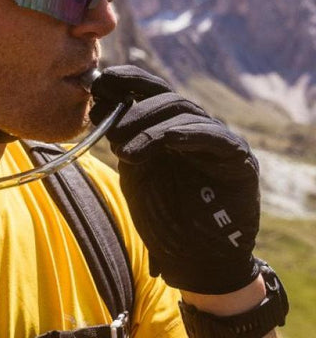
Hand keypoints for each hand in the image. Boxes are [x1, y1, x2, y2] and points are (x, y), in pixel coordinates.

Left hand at [90, 65, 260, 294]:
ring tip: (124, 152)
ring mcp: (217, 139)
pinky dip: (188, 134)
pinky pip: (215, 136)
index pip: (149, 88)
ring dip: (149, 128)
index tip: (99, 84)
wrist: (193, 259)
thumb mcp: (133, 169)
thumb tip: (99, 105)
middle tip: (109, 131)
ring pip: (184, 113)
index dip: (126, 79)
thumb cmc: (162, 213)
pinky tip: (167, 140)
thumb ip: (122, 137)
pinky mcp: (238, 159)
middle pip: (164, 97)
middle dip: (132, 110)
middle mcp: (193, 125)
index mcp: (167, 123)